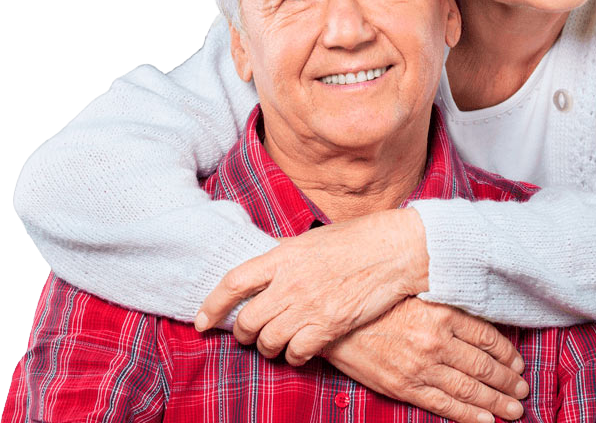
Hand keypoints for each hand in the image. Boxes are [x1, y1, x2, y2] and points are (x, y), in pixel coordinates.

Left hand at [194, 207, 428, 364]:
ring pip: (268, 341)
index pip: (234, 282)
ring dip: (266, 347)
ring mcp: (309, 305)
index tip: (201, 319)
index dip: (212, 303)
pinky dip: (292, 357)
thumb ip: (285, 256)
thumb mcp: (311, 239)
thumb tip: (264, 267)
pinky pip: (296, 353)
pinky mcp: (328, 326)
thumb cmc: (355, 240)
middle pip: (247, 319)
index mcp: (283, 255)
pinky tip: (298, 350)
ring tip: (273, 343)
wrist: (392, 251)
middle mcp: (290, 281)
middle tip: (247, 334)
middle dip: (241, 333)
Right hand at [324, 297, 527, 422]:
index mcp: (441, 312)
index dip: (507, 353)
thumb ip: (445, 306)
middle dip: (508, 381)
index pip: (487, 336)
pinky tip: (486, 420)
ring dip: (497, 401)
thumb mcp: (415, 294)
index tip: (518, 362)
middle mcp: (436, 339)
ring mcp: (421, 366)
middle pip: (484, 366)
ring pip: (470, 389)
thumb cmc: (378, 304)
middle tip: (523, 389)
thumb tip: (476, 320)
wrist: (337, 322)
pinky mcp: (405, 386)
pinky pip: (445, 405)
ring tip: (515, 410)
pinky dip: (469, 415)